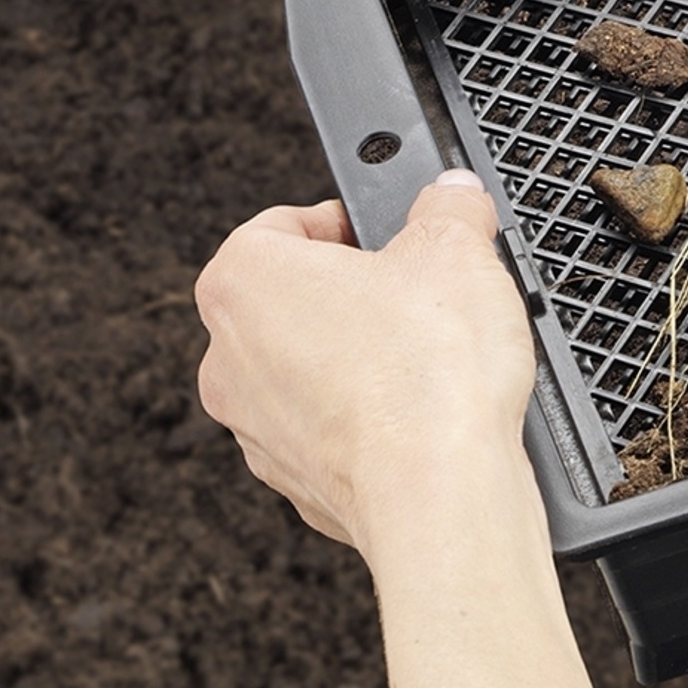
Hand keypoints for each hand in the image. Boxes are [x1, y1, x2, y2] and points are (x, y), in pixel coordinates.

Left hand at [195, 171, 535, 565]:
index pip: (280, 224)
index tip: (388, 233)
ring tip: (430, 355)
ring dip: (361, 357)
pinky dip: (371, 418)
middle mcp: (229, 357)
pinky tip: (425, 412)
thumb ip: (450, 206)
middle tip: (420, 292)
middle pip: (292, 300)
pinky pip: (331, 430)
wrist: (440, 492)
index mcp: (245, 283)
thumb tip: (454, 194)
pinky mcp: (295, 481)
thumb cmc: (427, 376)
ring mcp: (256, 428)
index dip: (344, 220)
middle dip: (356, 292)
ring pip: (308, 369)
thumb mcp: (458, 248)